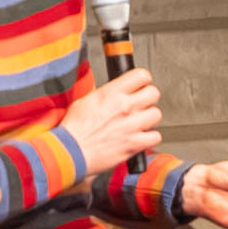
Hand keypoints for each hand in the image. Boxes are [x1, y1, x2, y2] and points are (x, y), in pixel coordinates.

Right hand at [59, 65, 168, 184]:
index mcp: (111, 93)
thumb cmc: (73, 131)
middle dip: (149, 98)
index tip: (141, 85)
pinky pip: (155, 136)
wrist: (71, 152)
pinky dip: (150, 138)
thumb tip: (112, 93)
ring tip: (140, 122)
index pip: (141, 76)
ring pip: (156, 114)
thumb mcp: (84, 101)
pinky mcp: (134, 144)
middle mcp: (124, 106)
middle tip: (142, 104)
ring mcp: (131, 125)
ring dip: (150, 118)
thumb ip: (104, 95)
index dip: (143, 80)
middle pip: (154, 93)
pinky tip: (140, 138)